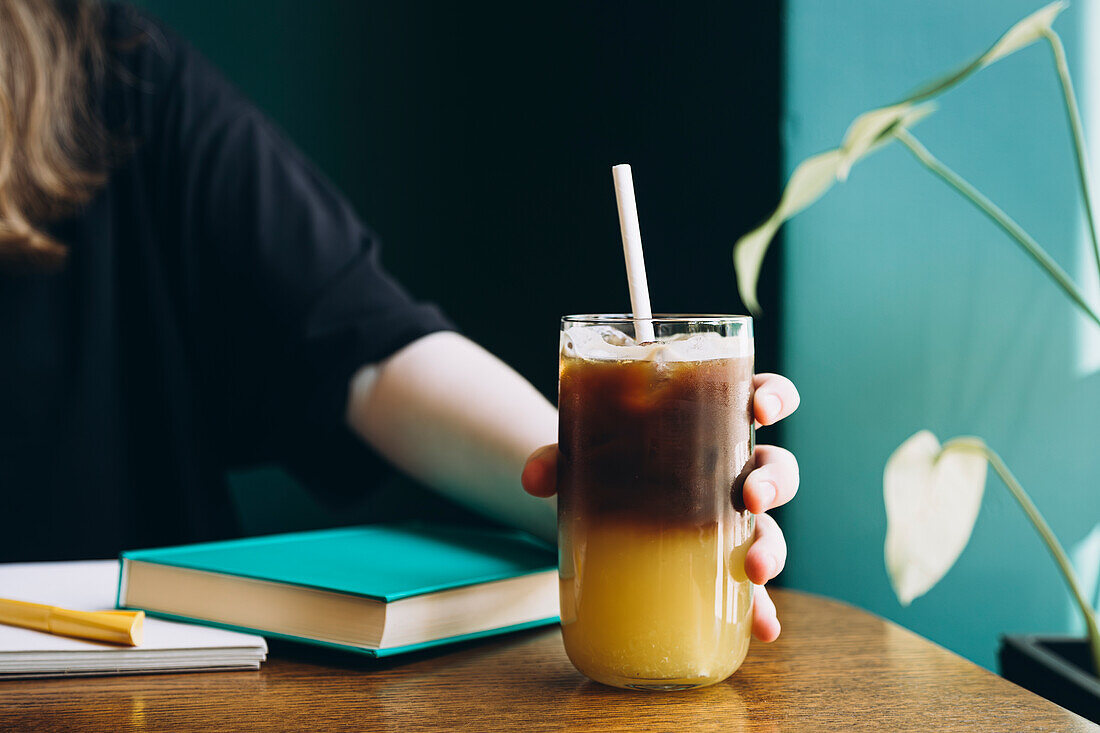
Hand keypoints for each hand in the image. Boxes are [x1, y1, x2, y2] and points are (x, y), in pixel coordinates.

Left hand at [521, 373, 799, 642]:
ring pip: (772, 526)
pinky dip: (761, 607)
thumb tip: (534, 477)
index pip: (760, 396)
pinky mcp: (719, 564)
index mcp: (711, 420)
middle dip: (775, 481)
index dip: (773, 396)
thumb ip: (558, 457)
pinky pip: (752, 587)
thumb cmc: (608, 458)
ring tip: (753, 568)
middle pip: (778, 466)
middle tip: (753, 497)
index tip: (759, 407)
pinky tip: (762, 626)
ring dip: (772, 547)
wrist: (593, 499)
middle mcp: (731, 469)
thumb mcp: (583, 450)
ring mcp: (729, 519)